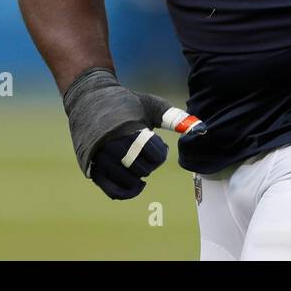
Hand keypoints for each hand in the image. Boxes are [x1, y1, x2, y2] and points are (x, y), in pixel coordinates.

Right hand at [62, 67, 205, 199]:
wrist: (89, 98)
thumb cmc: (126, 103)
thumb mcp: (151, 106)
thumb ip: (176, 119)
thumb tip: (201, 128)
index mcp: (129, 129)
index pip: (154, 154)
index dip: (160, 152)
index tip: (156, 143)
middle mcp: (112, 144)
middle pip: (142, 169)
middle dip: (149, 163)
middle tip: (145, 152)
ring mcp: (100, 157)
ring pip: (128, 181)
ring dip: (139, 178)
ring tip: (139, 166)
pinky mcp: (92, 167)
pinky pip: (111, 190)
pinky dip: (126, 193)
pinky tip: (135, 186)